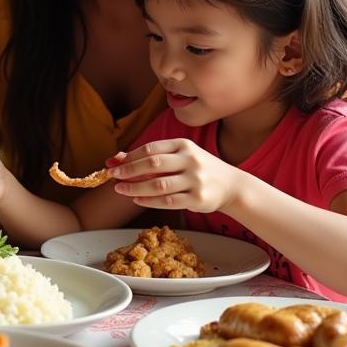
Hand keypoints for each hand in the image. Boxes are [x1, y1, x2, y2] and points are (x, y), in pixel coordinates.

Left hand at [109, 139, 240, 213]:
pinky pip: (168, 201)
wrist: (232, 186)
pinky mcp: (198, 199)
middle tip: (113, 176)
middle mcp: (191, 160)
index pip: (151, 148)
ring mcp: (195, 180)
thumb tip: (118, 158)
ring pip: (158, 185)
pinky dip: (149, 201)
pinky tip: (137, 199)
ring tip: (120, 189)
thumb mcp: (180, 156)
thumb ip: (152, 156)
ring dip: (135, 188)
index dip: (130, 157)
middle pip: (153, 164)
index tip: (114, 164)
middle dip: (129, 170)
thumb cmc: (199, 169)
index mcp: (184, 145)